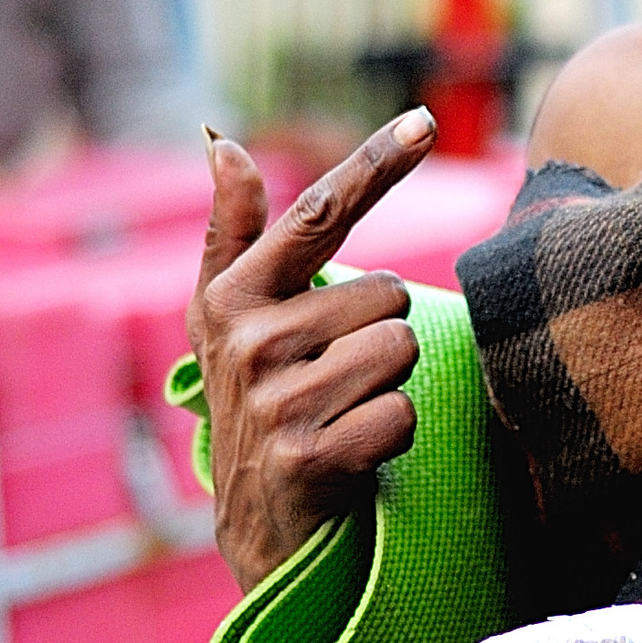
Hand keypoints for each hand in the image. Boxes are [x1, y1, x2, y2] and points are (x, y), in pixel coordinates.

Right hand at [188, 109, 436, 590]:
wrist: (258, 524)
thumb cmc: (258, 400)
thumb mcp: (227, 317)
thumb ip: (233, 230)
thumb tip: (219, 140)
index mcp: (231, 297)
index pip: (316, 213)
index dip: (374, 163)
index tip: (422, 118)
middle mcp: (247, 342)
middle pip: (386, 295)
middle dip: (379, 336)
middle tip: (335, 379)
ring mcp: (275, 400)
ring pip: (401, 349)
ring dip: (389, 383)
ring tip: (342, 411)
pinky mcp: (309, 455)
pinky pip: (404, 411)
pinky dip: (394, 433)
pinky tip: (353, 451)